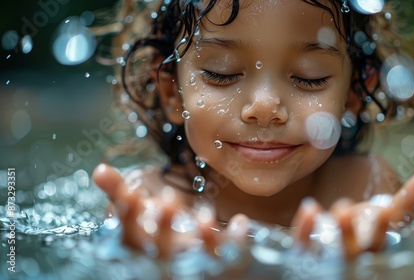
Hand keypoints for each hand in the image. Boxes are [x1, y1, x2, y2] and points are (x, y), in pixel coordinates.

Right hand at [93, 163, 227, 257]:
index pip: (128, 234)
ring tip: (205, 215)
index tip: (131, 193)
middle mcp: (165, 256)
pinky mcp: (218, 262)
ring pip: (194, 257)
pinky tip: (242, 221)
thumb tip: (99, 169)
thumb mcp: (139, 204)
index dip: (127, 215)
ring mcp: (191, 261)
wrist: (192, 245)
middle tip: (168, 201)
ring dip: (199, 236)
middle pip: (160, 249)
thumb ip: (119, 190)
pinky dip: (234, 241)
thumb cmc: (160, 222)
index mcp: (143, 243)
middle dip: (163, 226)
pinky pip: (228, 257)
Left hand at [292, 165, 413, 259]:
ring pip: (334, 252)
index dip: (383, 230)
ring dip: (336, 232)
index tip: (383, 212)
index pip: (383, 242)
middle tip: (347, 210)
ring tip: (338, 211)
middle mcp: (356, 255)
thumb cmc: (364, 227)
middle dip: (355, 234)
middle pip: (357, 251)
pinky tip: (310, 208)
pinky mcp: (308, 254)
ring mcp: (331, 256)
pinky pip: (304, 247)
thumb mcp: (389, 213)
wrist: (334, 240)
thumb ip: (410, 198)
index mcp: (376, 245)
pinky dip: (306, 229)